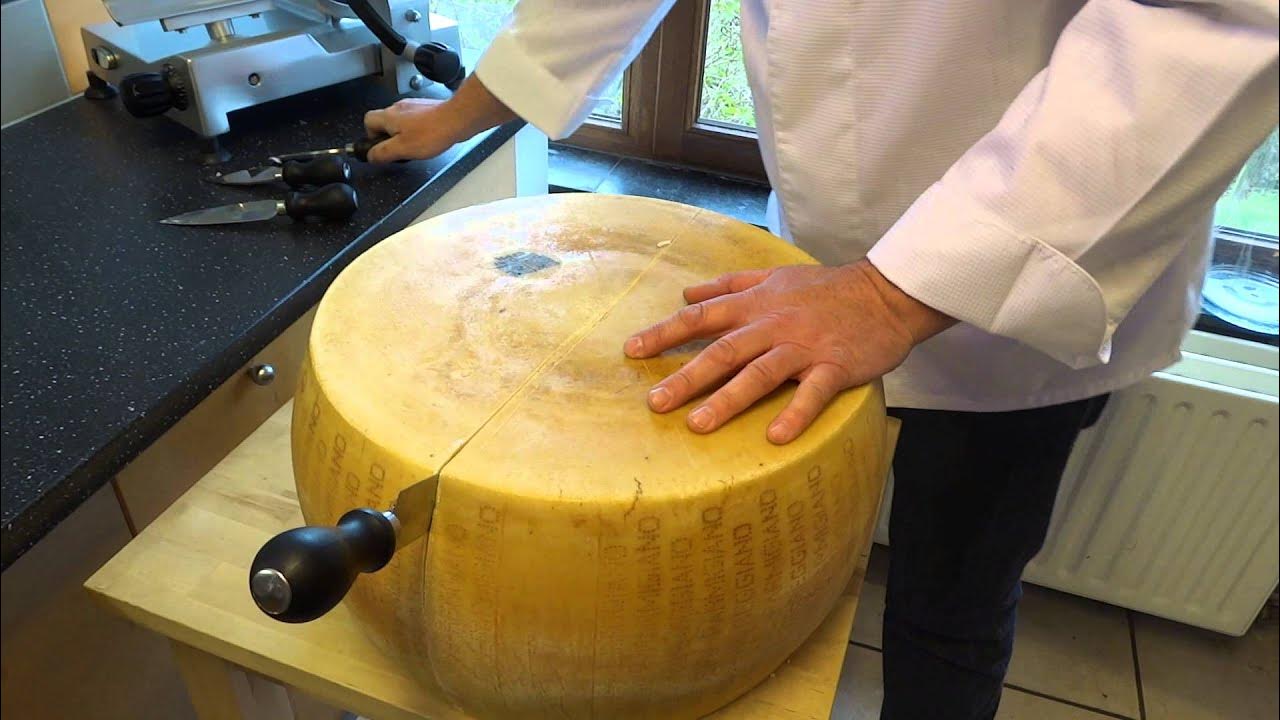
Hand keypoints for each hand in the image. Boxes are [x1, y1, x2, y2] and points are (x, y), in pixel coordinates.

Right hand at [363, 98, 458, 162]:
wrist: (457, 119)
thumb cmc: (433, 132)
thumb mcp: (402, 149)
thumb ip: (383, 153)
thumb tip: (371, 156)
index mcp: (389, 116)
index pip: (367, 121)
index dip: (370, 136)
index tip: (379, 147)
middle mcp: (399, 107)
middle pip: (384, 122)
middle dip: (389, 138)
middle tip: (399, 150)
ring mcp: (413, 107)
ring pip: (400, 121)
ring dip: (404, 134)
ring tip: (415, 146)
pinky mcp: (426, 110)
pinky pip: (415, 121)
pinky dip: (417, 130)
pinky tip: (427, 139)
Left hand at [624, 260, 953, 443]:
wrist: (885, 293)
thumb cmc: (826, 288)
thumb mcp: (774, 276)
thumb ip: (729, 285)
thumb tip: (686, 293)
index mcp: (755, 304)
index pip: (701, 317)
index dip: (665, 333)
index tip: (632, 351)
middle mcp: (773, 324)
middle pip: (722, 351)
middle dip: (685, 377)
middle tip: (654, 402)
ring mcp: (804, 346)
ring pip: (759, 373)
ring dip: (727, 399)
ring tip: (698, 425)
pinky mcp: (835, 366)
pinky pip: (812, 392)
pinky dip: (794, 413)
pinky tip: (775, 437)